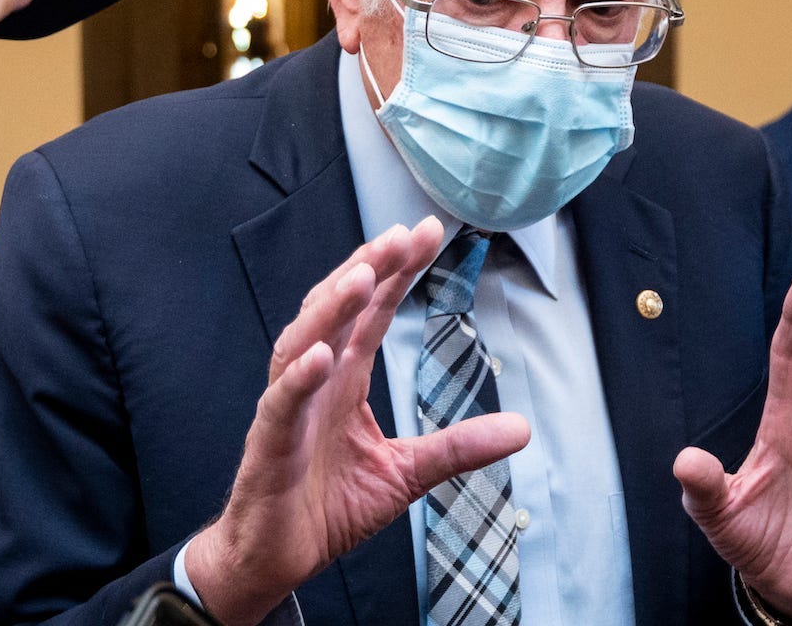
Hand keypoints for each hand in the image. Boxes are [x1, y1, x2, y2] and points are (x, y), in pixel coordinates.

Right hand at [185, 218, 531, 625]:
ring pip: (304, 343)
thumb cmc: (326, 507)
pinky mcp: (269, 444)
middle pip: (338, 310)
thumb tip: (522, 428)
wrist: (275, 559)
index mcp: (345, 379)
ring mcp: (289, 408)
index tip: (427, 231)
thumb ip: (457, 447)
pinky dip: (299, 378)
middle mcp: (315, 381)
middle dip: (368, 268)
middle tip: (403, 235)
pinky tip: (321, 356)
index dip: (397, 271)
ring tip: (362, 276)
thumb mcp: (406, 473)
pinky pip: (281, 404)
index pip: (372, 312)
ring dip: (331, 308)